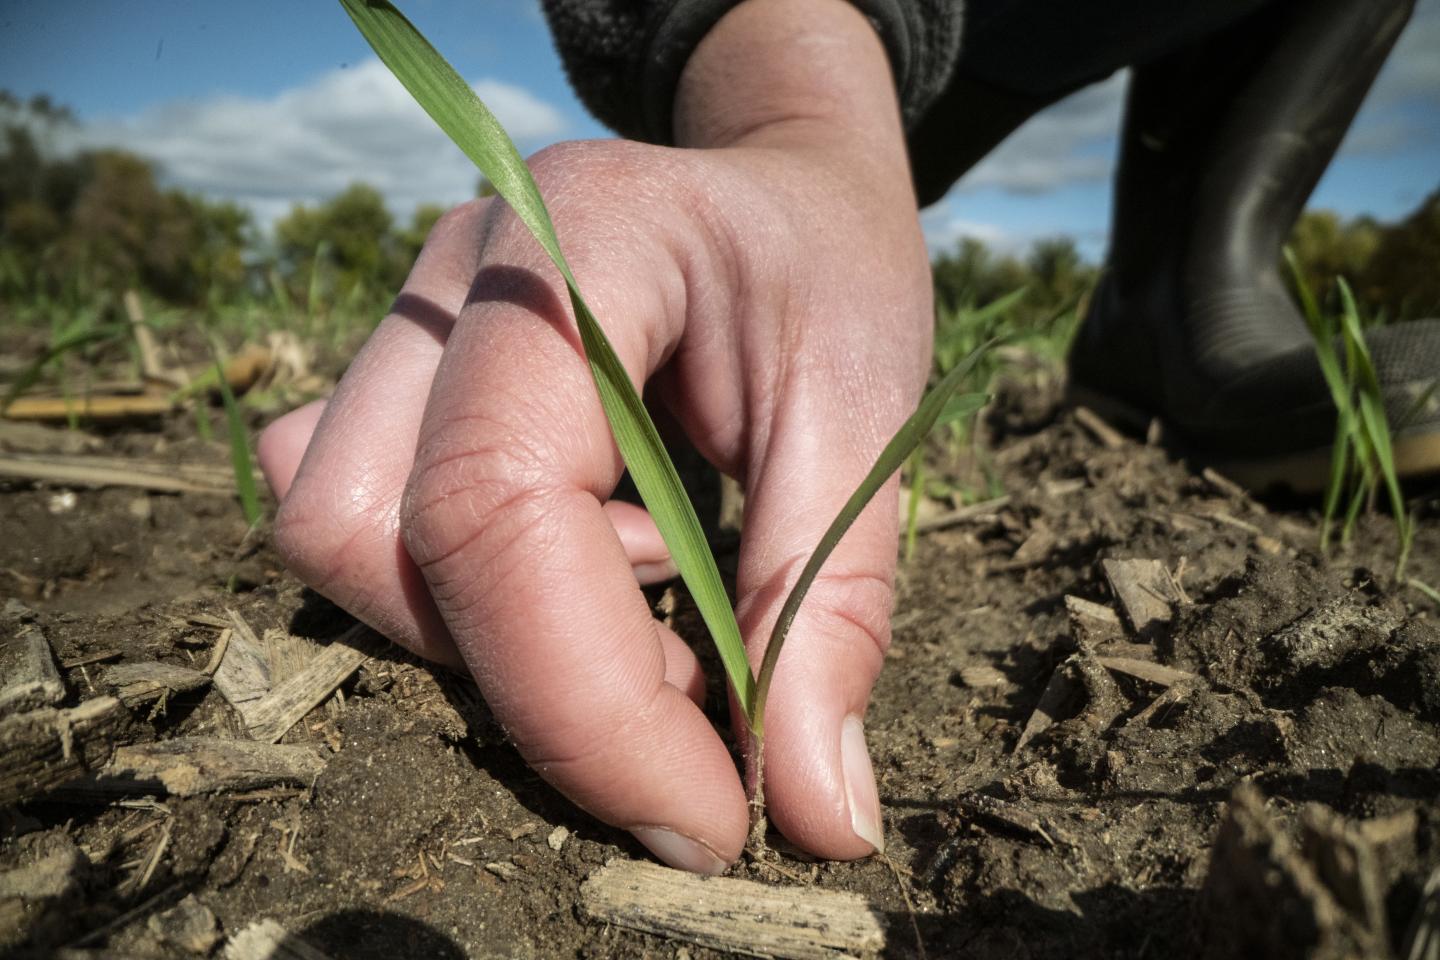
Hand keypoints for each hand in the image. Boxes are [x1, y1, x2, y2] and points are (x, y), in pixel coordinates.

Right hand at [257, 0, 930, 871]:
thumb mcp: (870, 422)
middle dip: (536, 680)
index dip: (586, 707)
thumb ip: (828, 610)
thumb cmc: (831, 270)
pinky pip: (358, 525)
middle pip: (371, 541)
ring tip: (651, 596)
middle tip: (698, 687)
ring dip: (496, 637)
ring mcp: (402, 321)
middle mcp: (450, 278)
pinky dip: (465, 597)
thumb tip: (814, 820)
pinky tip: (584, 556)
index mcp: (573, 246)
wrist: (780, 179)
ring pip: (341, 544)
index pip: (494, 507)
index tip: (709, 819)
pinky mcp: (394, 378)